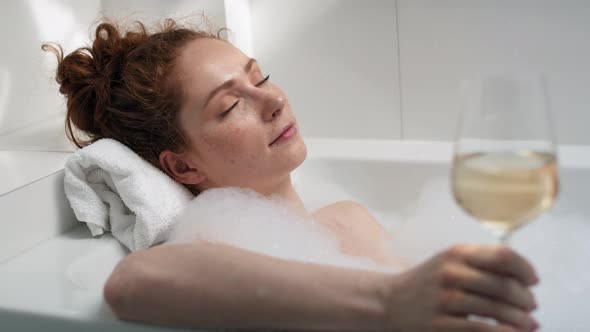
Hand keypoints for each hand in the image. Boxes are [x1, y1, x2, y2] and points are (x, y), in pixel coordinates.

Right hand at [383, 244, 538, 331]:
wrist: (389, 302)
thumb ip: (481, 263)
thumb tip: (525, 279)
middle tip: (532, 307)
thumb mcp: (449, 262)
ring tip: (529, 324)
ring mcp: (444, 300)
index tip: (533, 280)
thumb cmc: (427, 282)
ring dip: (521, 320)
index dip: (525, 268)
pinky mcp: (440, 324)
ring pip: (497, 310)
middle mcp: (450, 273)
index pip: (503, 256)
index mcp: (456, 253)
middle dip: (526, 299)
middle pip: (504, 285)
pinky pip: (482, 330)